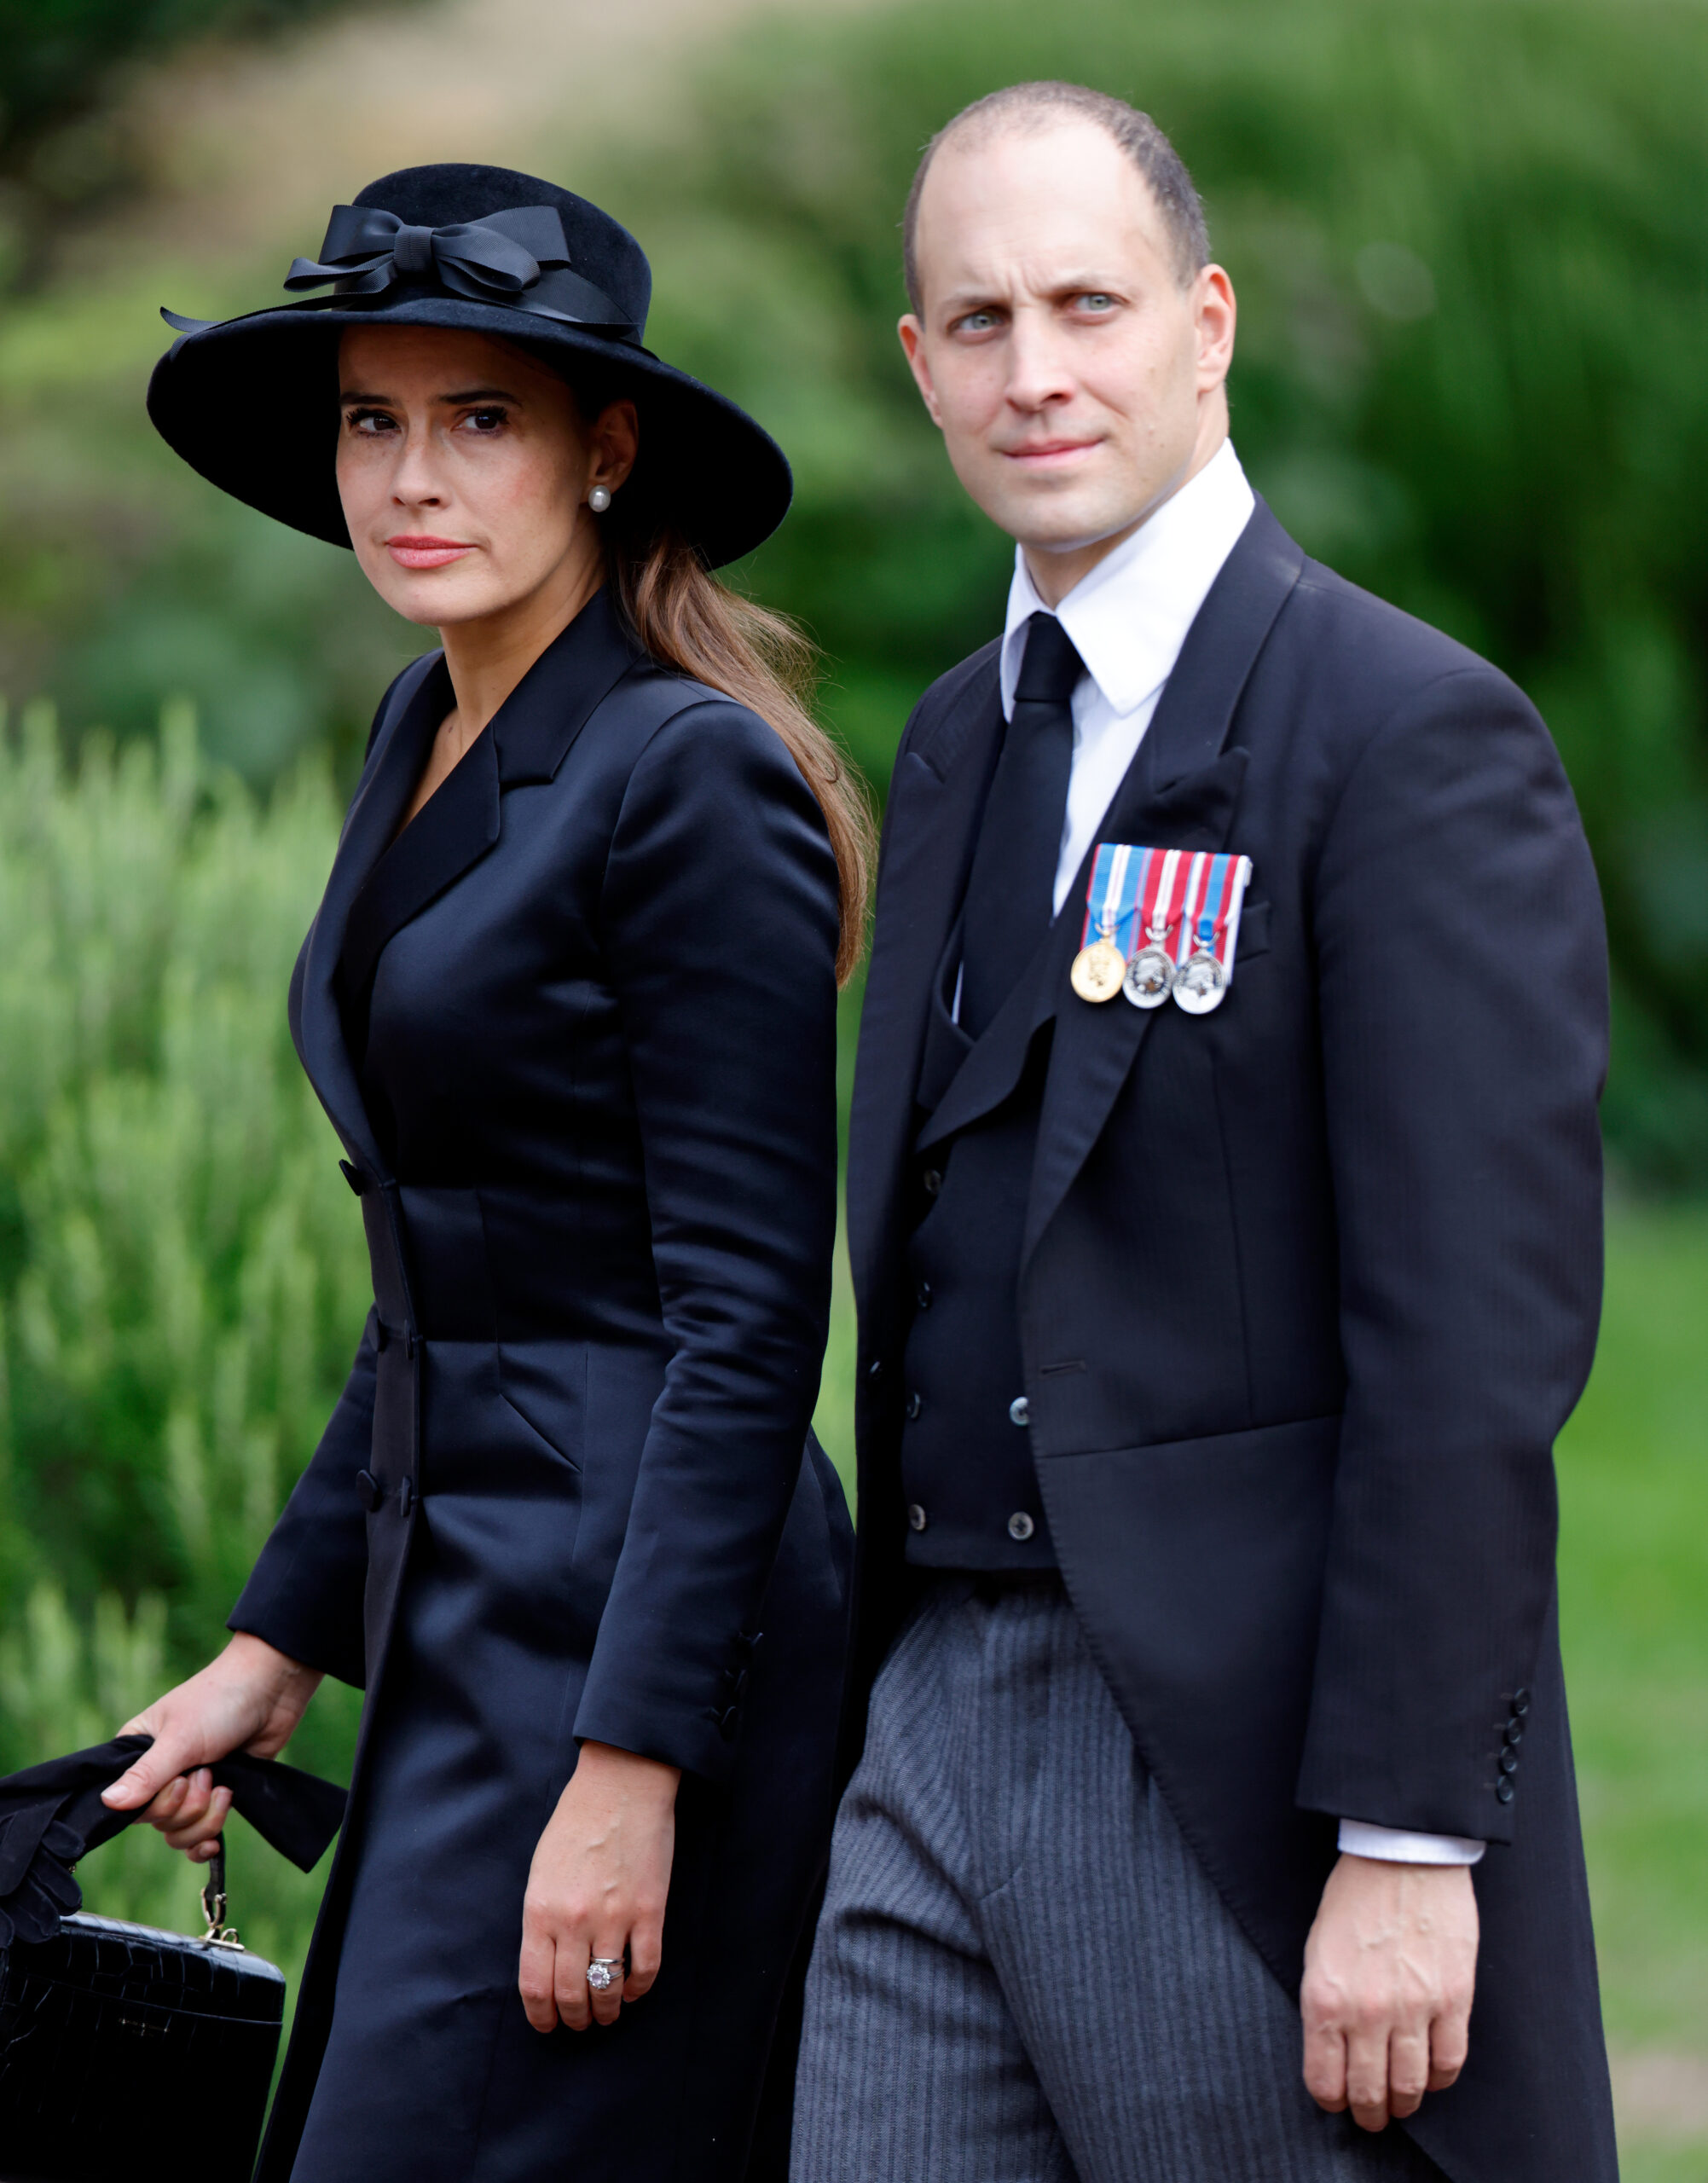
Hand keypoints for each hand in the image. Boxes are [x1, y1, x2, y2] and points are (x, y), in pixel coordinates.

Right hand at [100, 1632, 322, 1862]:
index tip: (181, 1780)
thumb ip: (147, 1774)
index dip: (157, 1804)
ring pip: (179, 1833)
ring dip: (204, 1819)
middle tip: (208, 1771)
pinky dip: (205, 1841)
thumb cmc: (219, 1701)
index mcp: (138, 1753)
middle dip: (188, 1806)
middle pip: (157, 1822)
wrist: (273, 1687)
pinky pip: (200, 1835)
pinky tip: (214, 1844)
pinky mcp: (218, 1794)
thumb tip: (106, 1803)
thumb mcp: (180, 1738)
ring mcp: (191, 1785)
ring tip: (224, 1787)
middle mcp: (160, 1773)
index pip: (129, 1804)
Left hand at [518, 1740, 679, 2033]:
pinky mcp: (650, 1911)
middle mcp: (574, 1921)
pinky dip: (638, 1989)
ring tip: (606, 2013)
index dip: (541, 2016)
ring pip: (607, 1990)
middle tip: (579, 2023)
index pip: (535, 1986)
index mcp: (540, 1911)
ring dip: (606, 2011)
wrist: (621, 1785)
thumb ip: (542, 1919)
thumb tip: (548, 1965)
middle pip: (571, 1996)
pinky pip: (646, 1968)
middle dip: (574, 2019)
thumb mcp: (541, 1871)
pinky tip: (632, 1989)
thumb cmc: (576, 1823)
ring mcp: (614, 1918)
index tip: (547, 2025)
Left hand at [1301, 1853, 1478, 2130]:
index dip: (1332, 2102)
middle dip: (1369, 2114)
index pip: (1325, 2081)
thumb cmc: (1353, 1898)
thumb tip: (1331, 2051)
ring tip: (1401, 2102)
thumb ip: (1324, 2004)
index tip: (1338, 2103)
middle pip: (1370, 2093)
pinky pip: (1450, 2061)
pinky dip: (1441, 2078)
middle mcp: (1367, 2012)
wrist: (1402, 1856)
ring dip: (1405, 2103)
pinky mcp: (1454, 1999)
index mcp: (1325, 1999)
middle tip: (1373, 2116)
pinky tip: (1432, 2074)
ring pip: (1411, 2086)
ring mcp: (1414, 2008)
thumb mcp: (1317, 1950)